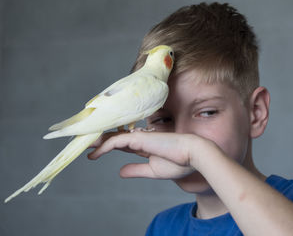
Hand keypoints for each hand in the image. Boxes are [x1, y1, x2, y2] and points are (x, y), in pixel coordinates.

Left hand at [88, 131, 203, 179]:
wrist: (193, 155)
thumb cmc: (179, 163)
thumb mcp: (153, 170)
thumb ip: (136, 170)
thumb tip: (120, 173)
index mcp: (143, 146)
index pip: (120, 144)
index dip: (106, 147)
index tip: (94, 153)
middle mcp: (139, 139)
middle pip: (113, 138)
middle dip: (97, 141)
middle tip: (82, 144)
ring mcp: (139, 137)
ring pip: (112, 137)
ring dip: (96, 142)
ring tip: (81, 146)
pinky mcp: (140, 138)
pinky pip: (117, 141)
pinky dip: (104, 147)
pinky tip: (94, 154)